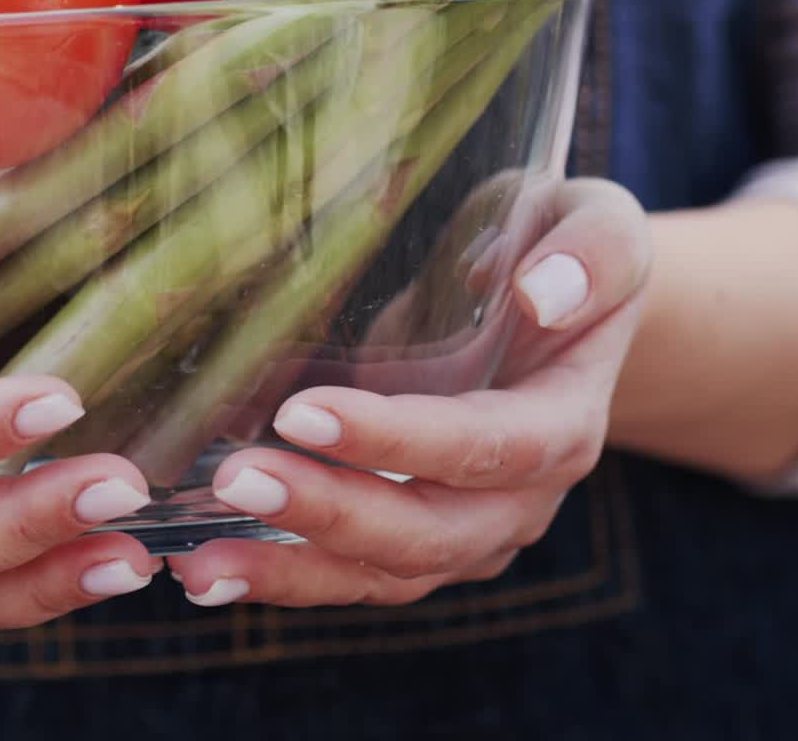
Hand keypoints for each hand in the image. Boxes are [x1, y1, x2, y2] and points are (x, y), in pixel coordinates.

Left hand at [169, 177, 649, 607]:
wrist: (555, 298)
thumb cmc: (564, 248)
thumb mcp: (599, 223)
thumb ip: (594, 251)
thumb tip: (544, 292)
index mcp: (564, 422)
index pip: (485, 448)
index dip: (399, 441)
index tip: (303, 412)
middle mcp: (520, 496)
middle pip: (430, 532)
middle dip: (331, 512)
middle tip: (237, 477)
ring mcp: (468, 525)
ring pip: (385, 570)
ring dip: (293, 568)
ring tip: (198, 565)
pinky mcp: (416, 529)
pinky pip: (353, 569)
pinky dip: (284, 574)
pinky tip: (205, 571)